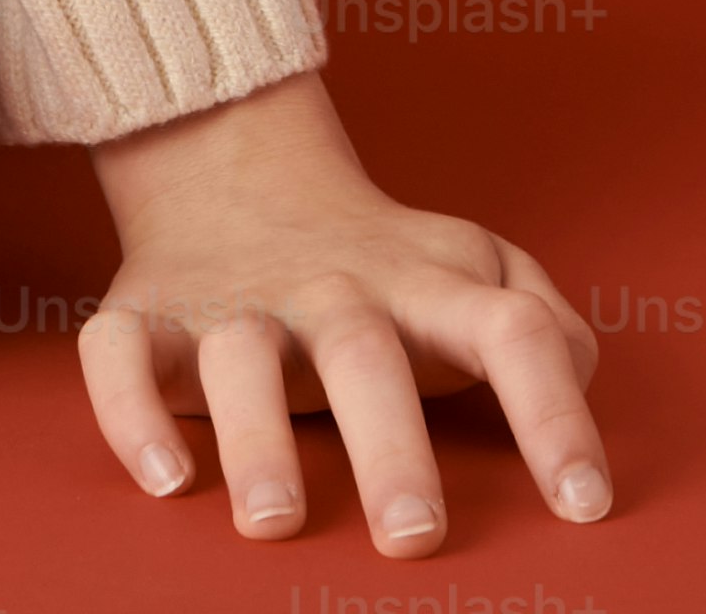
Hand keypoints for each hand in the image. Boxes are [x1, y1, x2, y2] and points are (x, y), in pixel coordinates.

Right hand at [77, 72, 609, 549]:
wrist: (239, 170)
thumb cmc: (382, 261)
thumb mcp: (474, 268)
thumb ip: (541, 322)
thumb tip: (579, 373)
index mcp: (428, 285)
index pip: (512, 332)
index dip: (554, 413)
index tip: (585, 505)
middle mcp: (334, 289)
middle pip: (366, 353)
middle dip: (391, 445)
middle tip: (414, 534)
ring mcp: (236, 302)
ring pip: (239, 355)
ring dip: (256, 437)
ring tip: (276, 519)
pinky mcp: (148, 315)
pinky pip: (121, 355)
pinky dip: (131, 411)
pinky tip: (163, 478)